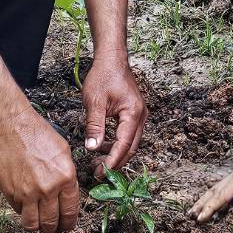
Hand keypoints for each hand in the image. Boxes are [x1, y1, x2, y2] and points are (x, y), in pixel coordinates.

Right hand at [0, 111, 80, 232]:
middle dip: (53, 229)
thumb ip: (68, 177)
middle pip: (51, 223)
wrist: (14, 130)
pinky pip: (18, 211)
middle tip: (52, 228)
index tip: (67, 226)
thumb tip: (68, 195)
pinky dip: (23, 212)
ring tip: (38, 223)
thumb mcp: (64, 153)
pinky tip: (26, 205)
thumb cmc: (39, 136)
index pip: (70, 212)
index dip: (69, 223)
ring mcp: (27, 193)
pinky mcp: (11, 193)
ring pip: (32, 224)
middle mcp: (47, 189)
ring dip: (36, 226)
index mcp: (65, 178)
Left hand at [81, 54, 146, 172]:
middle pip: (131, 147)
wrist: (111, 59)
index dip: (112, 161)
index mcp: (133, 113)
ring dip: (115, 153)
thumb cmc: (104, 75)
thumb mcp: (94, 102)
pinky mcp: (133, 114)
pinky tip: (102, 145)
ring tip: (96, 160)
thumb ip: (94, 126)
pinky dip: (116, 143)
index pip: (124, 145)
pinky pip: (128, 134)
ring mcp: (139, 115)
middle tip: (97, 171)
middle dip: (115, 162)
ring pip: (130, 142)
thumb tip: (92, 148)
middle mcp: (140, 116)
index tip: (101, 173)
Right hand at [189, 136, 232, 223]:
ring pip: (219, 187)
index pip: (222, 195)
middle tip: (189, 215)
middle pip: (215, 190)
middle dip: (202, 203)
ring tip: (196, 208)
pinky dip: (218, 194)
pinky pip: (227, 186)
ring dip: (207, 198)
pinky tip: (217, 200)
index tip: (199, 219)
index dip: (211, 208)